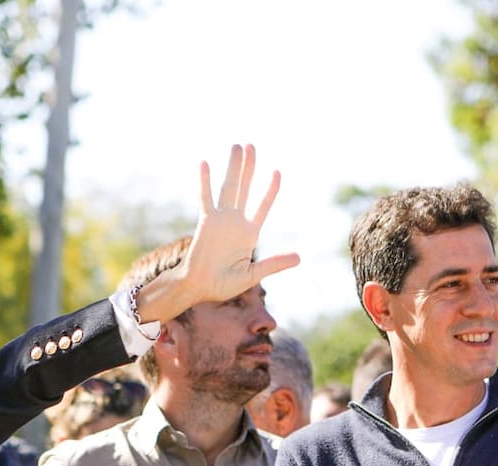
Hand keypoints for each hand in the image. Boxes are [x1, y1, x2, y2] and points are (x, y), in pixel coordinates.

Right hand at [133, 144, 298, 322]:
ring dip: (233, 167)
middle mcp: (235, 221)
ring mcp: (220, 219)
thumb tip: (299, 258)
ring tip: (237, 146)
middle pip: (244, 187)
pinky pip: (205, 198)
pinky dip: (205, 182)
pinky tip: (205, 164)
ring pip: (228, 187)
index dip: (270, 190)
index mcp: (249, 233)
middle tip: (251, 145)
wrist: (199, 288)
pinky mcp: (205, 222)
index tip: (277, 172)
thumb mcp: (253, 275)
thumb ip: (274, 264)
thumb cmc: (223, 285)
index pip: (263, 206)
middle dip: (249, 167)